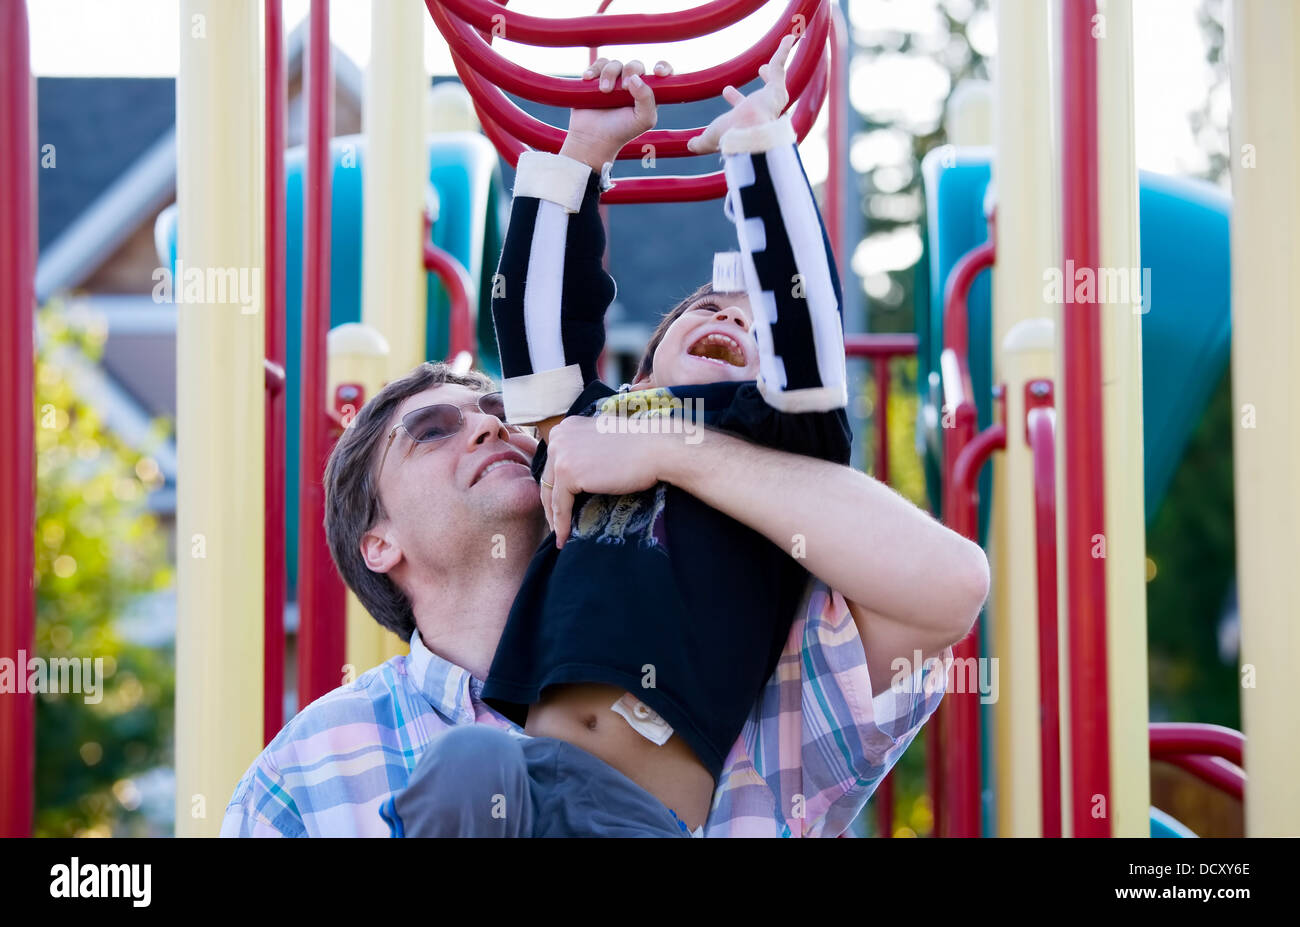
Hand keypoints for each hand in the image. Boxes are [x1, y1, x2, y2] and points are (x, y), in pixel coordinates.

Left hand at [539, 415, 677, 546]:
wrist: (657, 448)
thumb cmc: (640, 446)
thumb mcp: (602, 441)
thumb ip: (585, 450)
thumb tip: (579, 472)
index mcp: (566, 427)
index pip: (554, 462)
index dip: (556, 486)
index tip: (561, 504)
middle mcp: (558, 436)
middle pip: (548, 478)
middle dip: (552, 504)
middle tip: (557, 523)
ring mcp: (561, 454)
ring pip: (551, 494)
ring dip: (555, 518)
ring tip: (561, 535)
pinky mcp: (568, 473)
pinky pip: (560, 505)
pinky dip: (562, 524)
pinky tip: (564, 537)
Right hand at [560, 59, 673, 171]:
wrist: (592, 138)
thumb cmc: (620, 132)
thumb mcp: (643, 120)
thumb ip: (647, 99)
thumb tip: (635, 78)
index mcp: (648, 94)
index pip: (661, 74)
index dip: (663, 67)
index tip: (657, 71)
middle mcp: (632, 85)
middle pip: (636, 65)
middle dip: (630, 71)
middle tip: (623, 88)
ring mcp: (614, 81)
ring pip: (615, 63)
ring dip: (609, 73)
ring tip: (604, 91)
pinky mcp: (598, 78)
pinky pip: (598, 64)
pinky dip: (594, 69)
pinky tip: (588, 78)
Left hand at [686, 32, 796, 154]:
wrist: (748, 136)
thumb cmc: (730, 138)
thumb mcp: (710, 138)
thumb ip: (701, 143)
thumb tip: (690, 146)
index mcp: (748, 121)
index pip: (742, 107)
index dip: (735, 98)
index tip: (726, 90)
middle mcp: (763, 111)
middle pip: (764, 92)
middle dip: (764, 80)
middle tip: (760, 68)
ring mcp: (772, 100)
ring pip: (777, 78)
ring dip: (779, 63)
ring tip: (784, 49)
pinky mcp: (777, 90)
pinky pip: (780, 65)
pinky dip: (784, 51)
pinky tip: (788, 37)